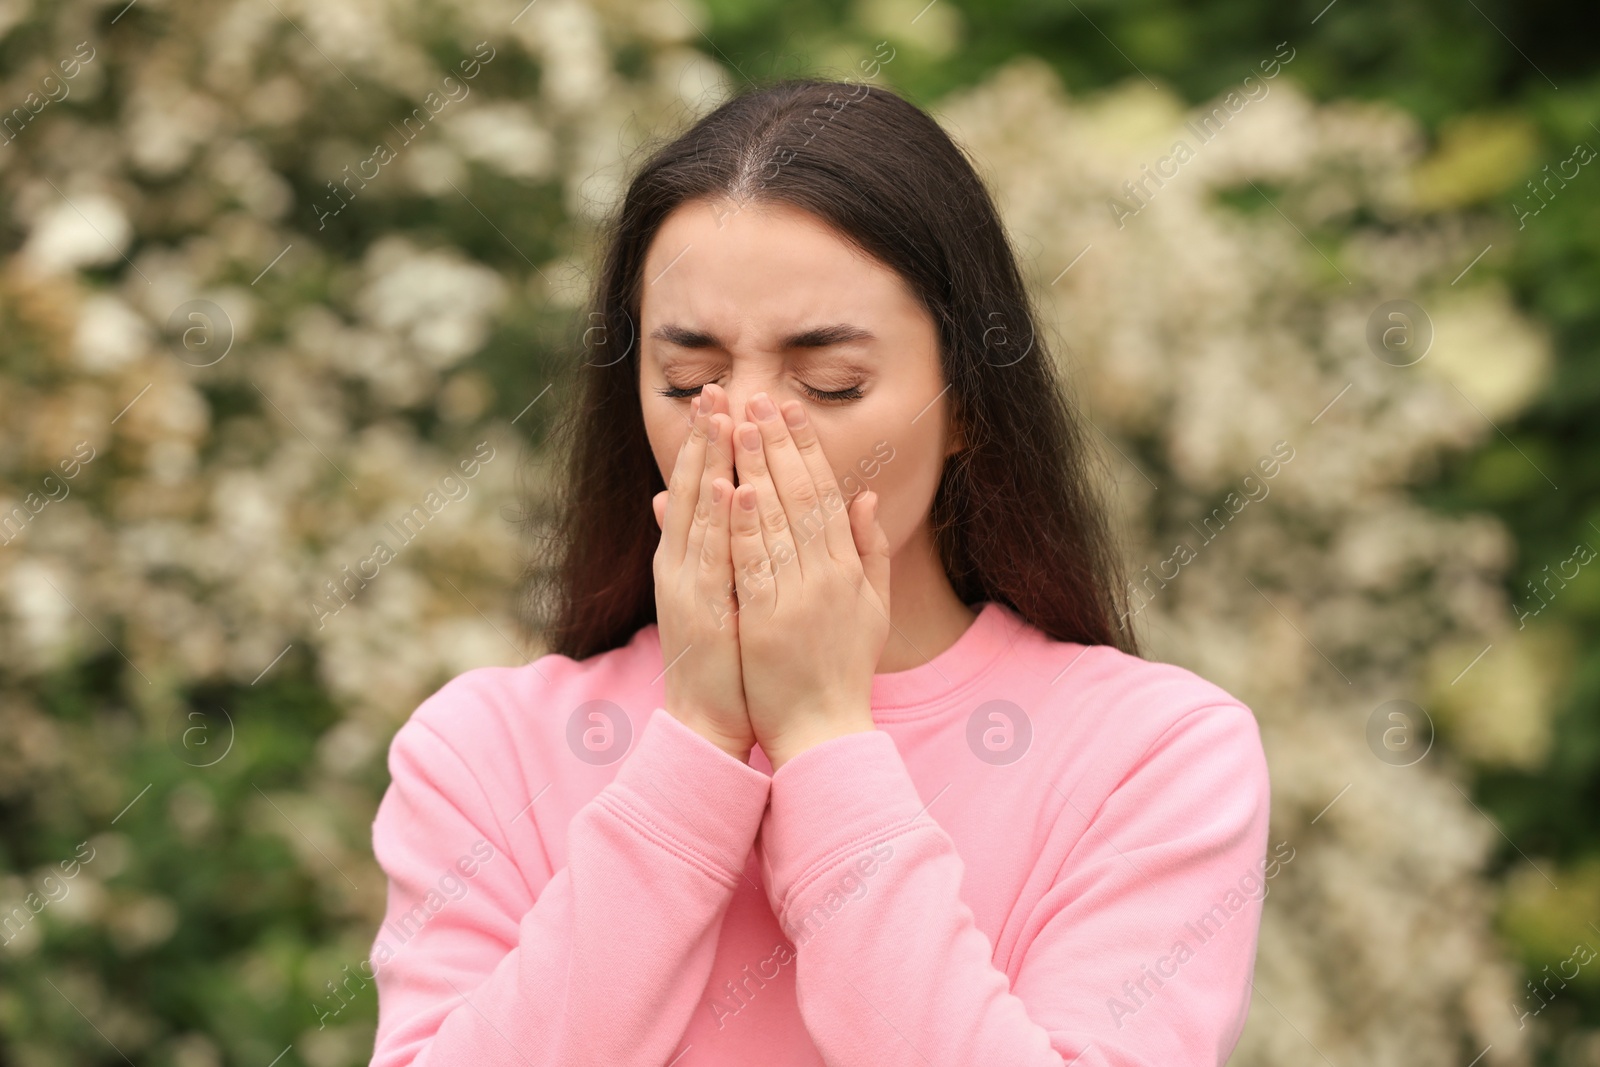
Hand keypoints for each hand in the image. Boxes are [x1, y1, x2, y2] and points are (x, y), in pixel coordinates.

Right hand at [651, 384, 753, 761]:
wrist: (706, 720)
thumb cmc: (719, 659)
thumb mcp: (706, 593)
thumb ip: (696, 545)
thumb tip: (679, 499)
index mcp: (687, 557)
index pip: (697, 487)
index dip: (705, 442)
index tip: (719, 397)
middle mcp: (681, 562)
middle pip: (691, 487)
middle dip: (702, 436)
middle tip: (714, 387)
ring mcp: (688, 583)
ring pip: (698, 511)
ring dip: (707, 461)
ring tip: (718, 416)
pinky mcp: (702, 608)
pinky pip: (712, 555)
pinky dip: (717, 519)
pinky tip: (726, 485)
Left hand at [727, 391, 891, 770]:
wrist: (825, 730)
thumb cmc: (844, 669)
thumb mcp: (871, 607)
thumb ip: (870, 550)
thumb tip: (864, 496)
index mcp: (849, 570)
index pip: (825, 495)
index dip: (806, 449)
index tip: (790, 410)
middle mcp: (826, 577)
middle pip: (799, 498)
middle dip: (778, 444)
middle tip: (759, 398)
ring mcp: (797, 599)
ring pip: (775, 522)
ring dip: (757, 469)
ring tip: (740, 425)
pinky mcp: (766, 622)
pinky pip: (754, 565)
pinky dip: (745, 526)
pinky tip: (734, 488)